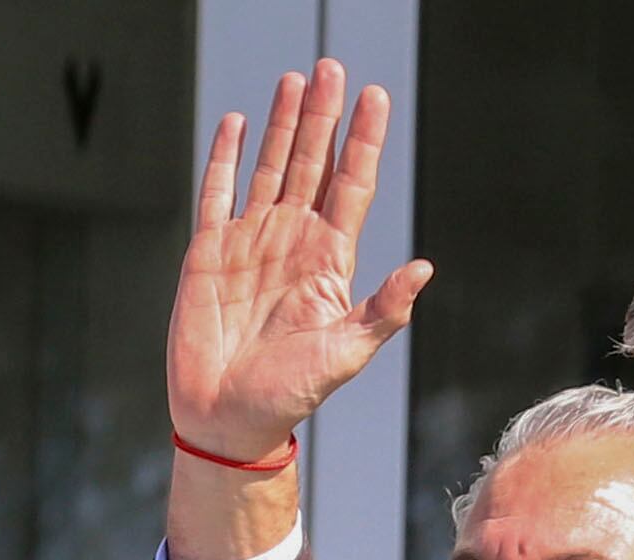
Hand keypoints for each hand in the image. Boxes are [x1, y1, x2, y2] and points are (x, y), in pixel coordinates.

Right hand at [163, 61, 424, 559]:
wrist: (228, 418)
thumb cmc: (289, 395)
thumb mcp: (345, 354)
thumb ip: (383, 311)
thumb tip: (425, 270)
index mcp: (329, 263)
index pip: (352, 187)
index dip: (364, 142)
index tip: (375, 97)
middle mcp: (293, 243)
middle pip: (312, 163)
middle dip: (323, 116)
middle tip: (332, 67)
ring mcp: (251, 242)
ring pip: (269, 167)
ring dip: (281, 124)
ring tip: (294, 80)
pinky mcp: (208, 251)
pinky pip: (218, 192)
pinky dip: (224, 156)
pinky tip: (235, 122)